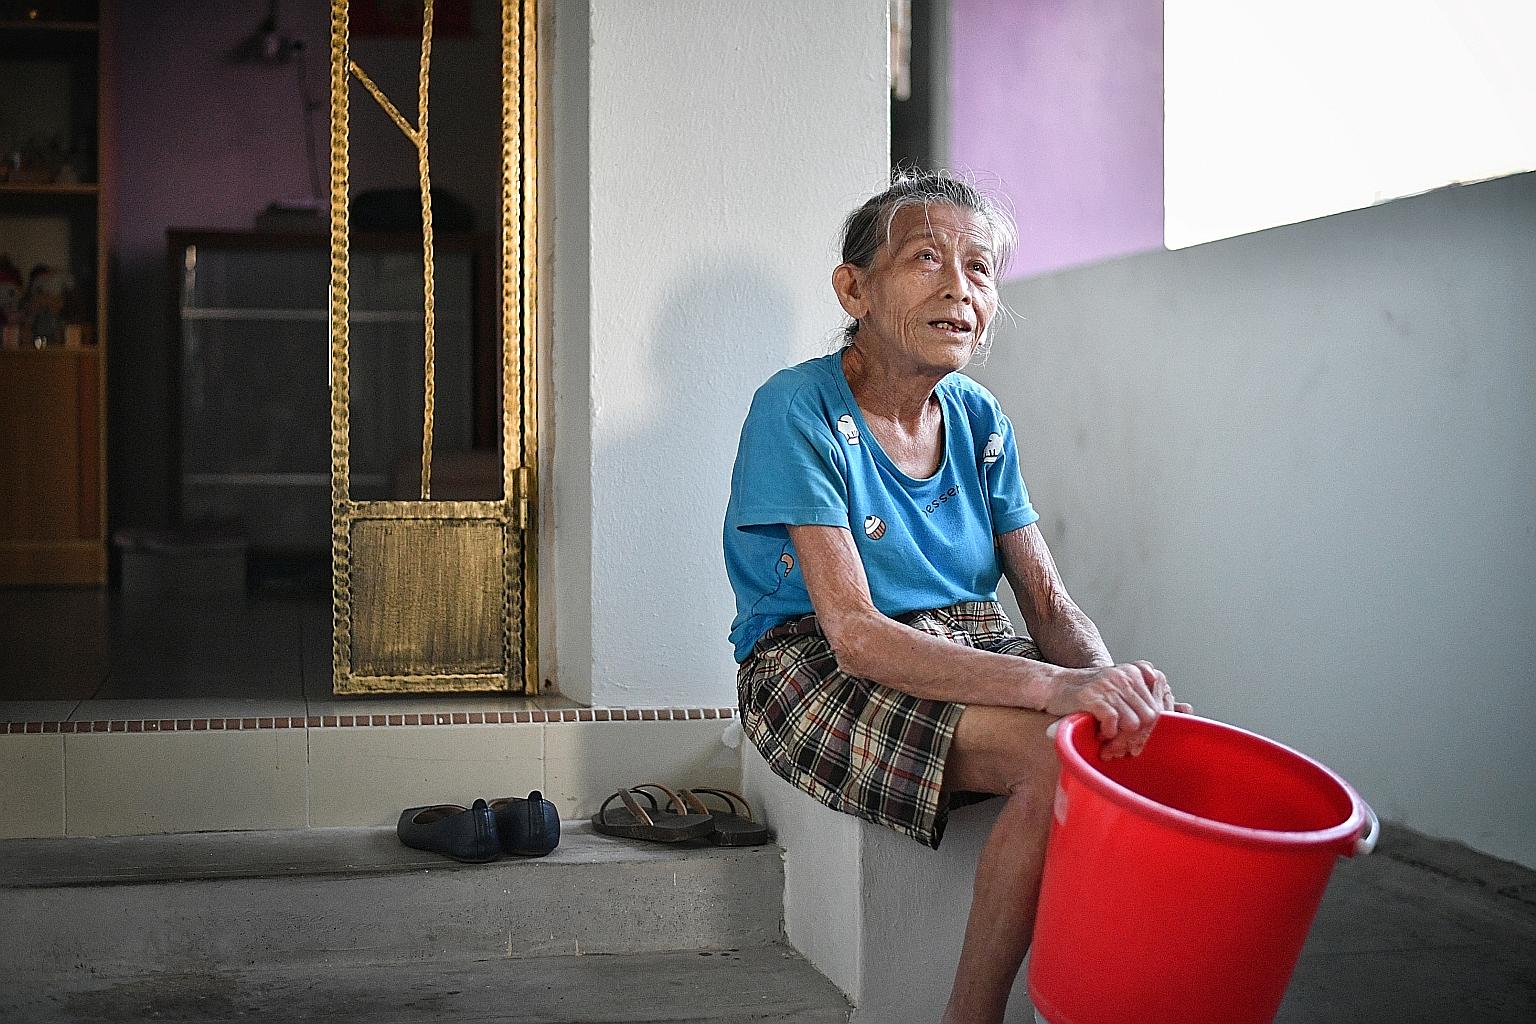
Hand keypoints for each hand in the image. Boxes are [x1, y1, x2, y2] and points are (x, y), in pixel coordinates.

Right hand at [1045, 661, 1188, 758]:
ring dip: (1122, 740)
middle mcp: (1127, 676)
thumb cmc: (1093, 694)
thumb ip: (1152, 698)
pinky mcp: (1093, 696)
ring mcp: (1110, 685)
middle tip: (1123, 750)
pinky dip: (1108, 734)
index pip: (1159, 708)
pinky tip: (1100, 735)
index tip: (1139, 743)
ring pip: (1134, 723)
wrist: (1056, 687)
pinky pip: (1113, 722)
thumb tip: (1188, 709)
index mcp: (1138, 672)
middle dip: (1138, 739)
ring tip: (1111, 745)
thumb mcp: (1124, 690)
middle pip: (1149, 718)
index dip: (1151, 731)